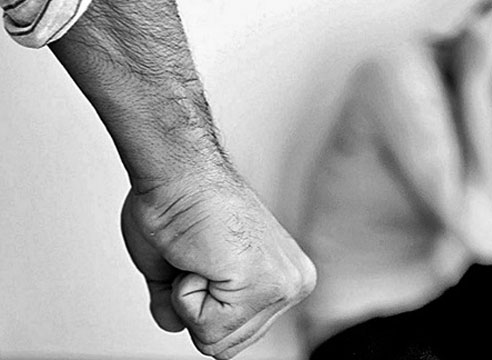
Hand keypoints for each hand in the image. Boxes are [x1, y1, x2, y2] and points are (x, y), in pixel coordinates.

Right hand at [121, 170, 316, 358]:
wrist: (179, 173)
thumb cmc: (180, 206)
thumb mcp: (183, 269)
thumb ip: (187, 306)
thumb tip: (176, 323)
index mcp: (282, 277)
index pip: (236, 334)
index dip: (199, 305)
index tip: (201, 259)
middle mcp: (291, 282)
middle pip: (228, 345)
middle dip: (196, 307)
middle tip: (198, 258)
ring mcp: (283, 285)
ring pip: (217, 342)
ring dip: (191, 300)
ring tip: (200, 255)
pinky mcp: (265, 284)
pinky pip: (208, 328)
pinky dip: (186, 294)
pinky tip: (200, 256)